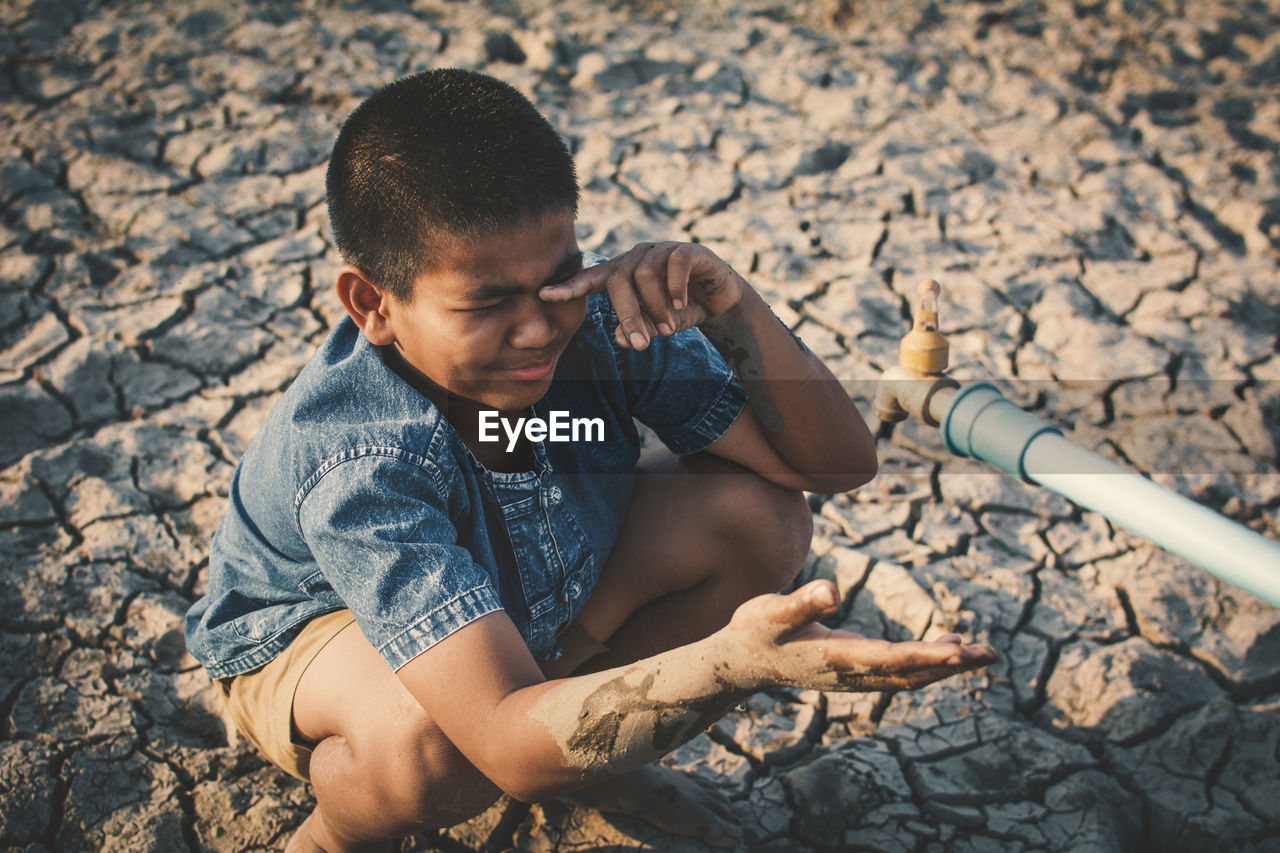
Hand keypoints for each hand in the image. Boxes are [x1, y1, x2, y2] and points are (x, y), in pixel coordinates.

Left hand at [540, 241, 745, 349]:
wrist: (719, 300)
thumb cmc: (679, 312)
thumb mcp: (656, 326)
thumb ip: (638, 329)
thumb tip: (622, 338)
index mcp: (623, 273)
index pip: (591, 278)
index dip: (569, 287)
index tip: (544, 296)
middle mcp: (638, 257)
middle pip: (619, 280)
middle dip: (628, 315)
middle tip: (640, 344)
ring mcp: (662, 250)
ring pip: (645, 274)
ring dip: (656, 307)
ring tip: (668, 329)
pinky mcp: (689, 249)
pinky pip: (675, 263)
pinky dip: (676, 287)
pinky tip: (682, 303)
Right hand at [721, 580, 996, 692]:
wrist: (743, 662)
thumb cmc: (756, 630)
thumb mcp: (772, 610)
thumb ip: (802, 601)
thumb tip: (832, 590)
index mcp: (838, 657)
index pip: (892, 658)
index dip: (928, 656)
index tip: (961, 652)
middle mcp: (852, 674)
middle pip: (911, 673)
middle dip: (950, 665)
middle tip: (989, 654)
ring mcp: (854, 677)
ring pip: (909, 677)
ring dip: (943, 667)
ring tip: (977, 653)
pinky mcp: (854, 673)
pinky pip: (899, 674)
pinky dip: (926, 664)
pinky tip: (943, 649)